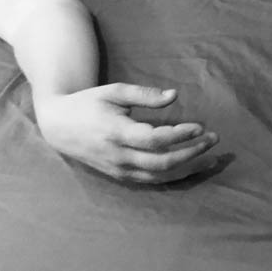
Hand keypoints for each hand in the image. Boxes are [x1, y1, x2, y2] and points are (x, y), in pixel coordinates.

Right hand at [33, 83, 219, 183]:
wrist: (59, 126)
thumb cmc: (88, 103)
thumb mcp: (114, 91)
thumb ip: (145, 94)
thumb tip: (174, 95)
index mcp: (116, 132)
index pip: (155, 139)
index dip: (180, 135)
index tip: (200, 126)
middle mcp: (118, 156)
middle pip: (162, 161)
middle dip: (192, 152)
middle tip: (213, 139)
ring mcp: (119, 169)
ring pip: (159, 175)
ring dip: (188, 167)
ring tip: (210, 157)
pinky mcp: (119, 176)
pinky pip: (151, 180)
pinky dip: (173, 176)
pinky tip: (190, 167)